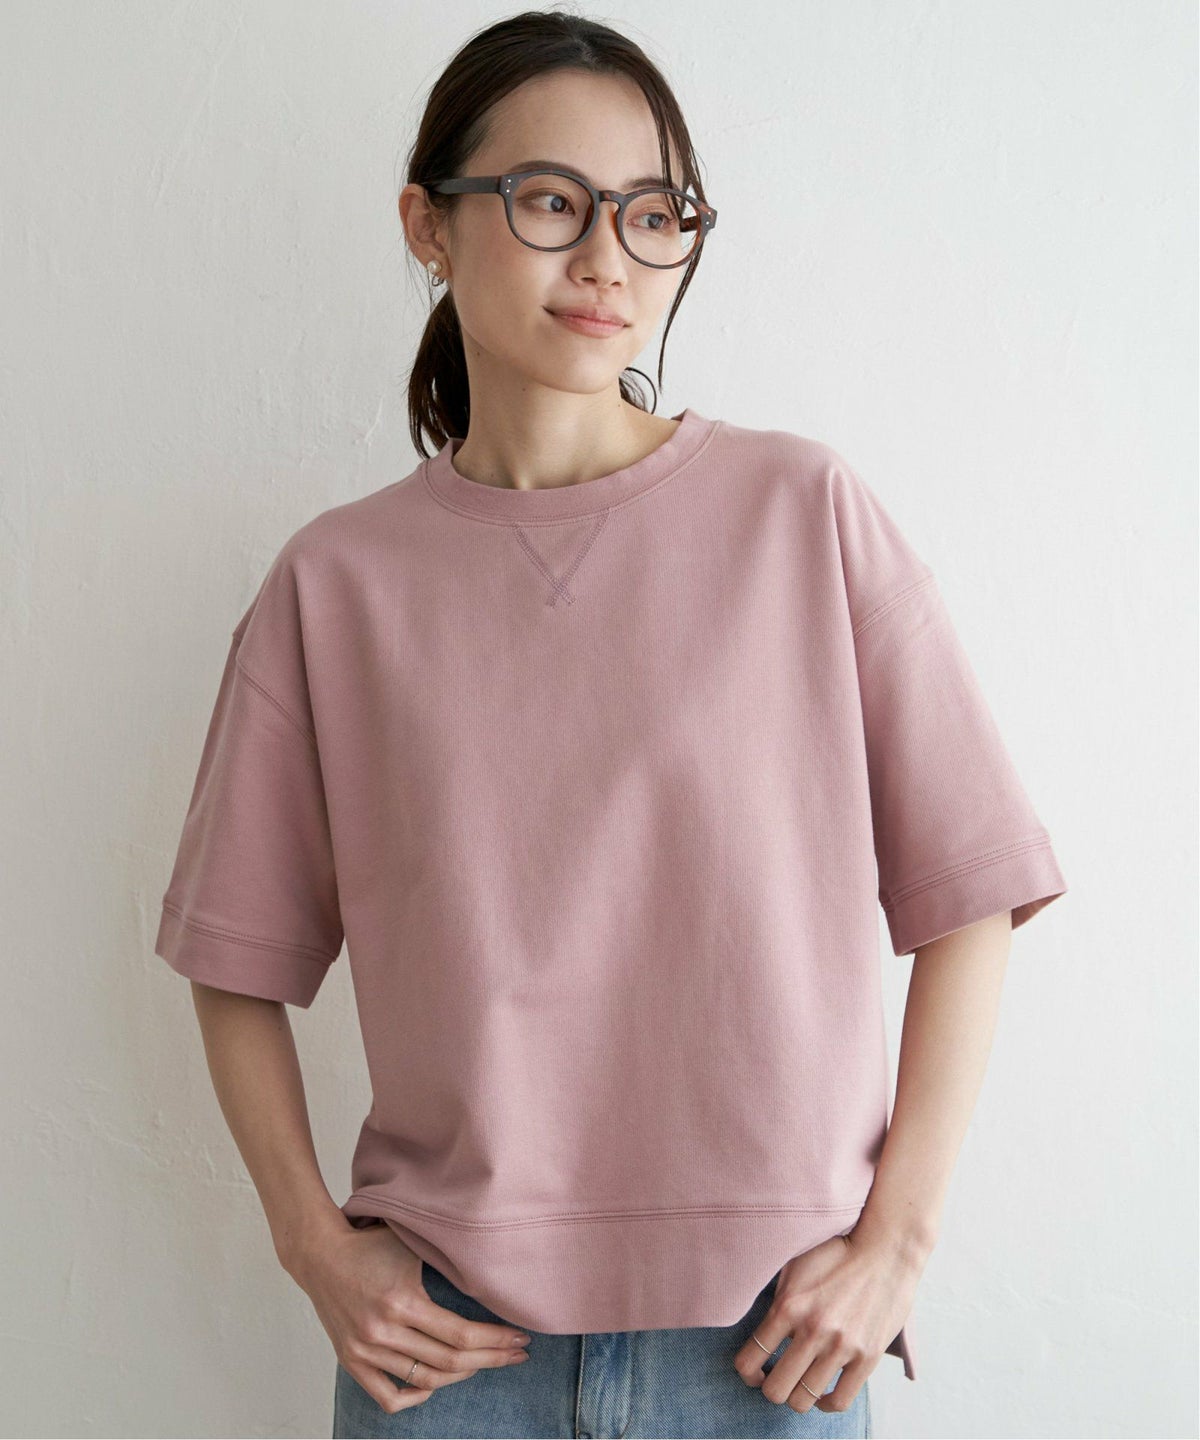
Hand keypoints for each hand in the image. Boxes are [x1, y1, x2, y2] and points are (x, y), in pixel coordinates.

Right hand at [287, 1221, 532, 1416]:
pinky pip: (388, 1396)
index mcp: (402, 1301)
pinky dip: (416, 1396)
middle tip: (517, 1355)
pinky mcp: (352, 1362)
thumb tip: (491, 1277)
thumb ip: (444, 1264)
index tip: (521, 1339)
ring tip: (484, 1362)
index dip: (496, 1340)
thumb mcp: (410, 1244)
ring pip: (426, 1380)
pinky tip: (435, 1384)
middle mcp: (383, 1332)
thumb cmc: (369, 1244)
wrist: (319, 1254)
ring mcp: (365, 1352)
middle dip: (492, 1359)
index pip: (461, 1335)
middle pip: (450, 1362)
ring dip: (462, 1375)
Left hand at [732, 1229, 922, 1414]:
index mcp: (788, 1306)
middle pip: (775, 1390)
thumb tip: (751, 1320)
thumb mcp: (794, 1264)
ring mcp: (841, 1347)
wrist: (885, 1251)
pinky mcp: (867, 1358)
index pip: (749, 1360)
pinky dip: (825, 1403)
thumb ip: (773, 1296)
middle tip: (776, 1378)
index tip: (753, 1371)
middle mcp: (813, 1330)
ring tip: (798, 1384)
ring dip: (796, 1396)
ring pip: (803, 1400)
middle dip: (770, 1388)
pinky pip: (839, 1401)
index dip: (747, 1372)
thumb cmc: (836, 1254)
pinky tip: (821, 1392)